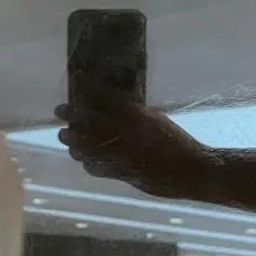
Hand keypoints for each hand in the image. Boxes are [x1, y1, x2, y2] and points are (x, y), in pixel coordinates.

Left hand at [55, 98, 213, 199]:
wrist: (195, 170)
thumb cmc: (178, 142)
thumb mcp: (156, 120)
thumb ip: (134, 115)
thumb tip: (110, 109)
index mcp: (139, 116)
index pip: (106, 98)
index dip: (87, 89)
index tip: (77, 82)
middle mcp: (129, 134)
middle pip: (89, 120)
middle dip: (71, 114)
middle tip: (60, 111)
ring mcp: (125, 154)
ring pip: (87, 146)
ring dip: (73, 141)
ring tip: (66, 137)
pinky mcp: (124, 174)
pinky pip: (97, 167)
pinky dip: (87, 163)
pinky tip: (85, 160)